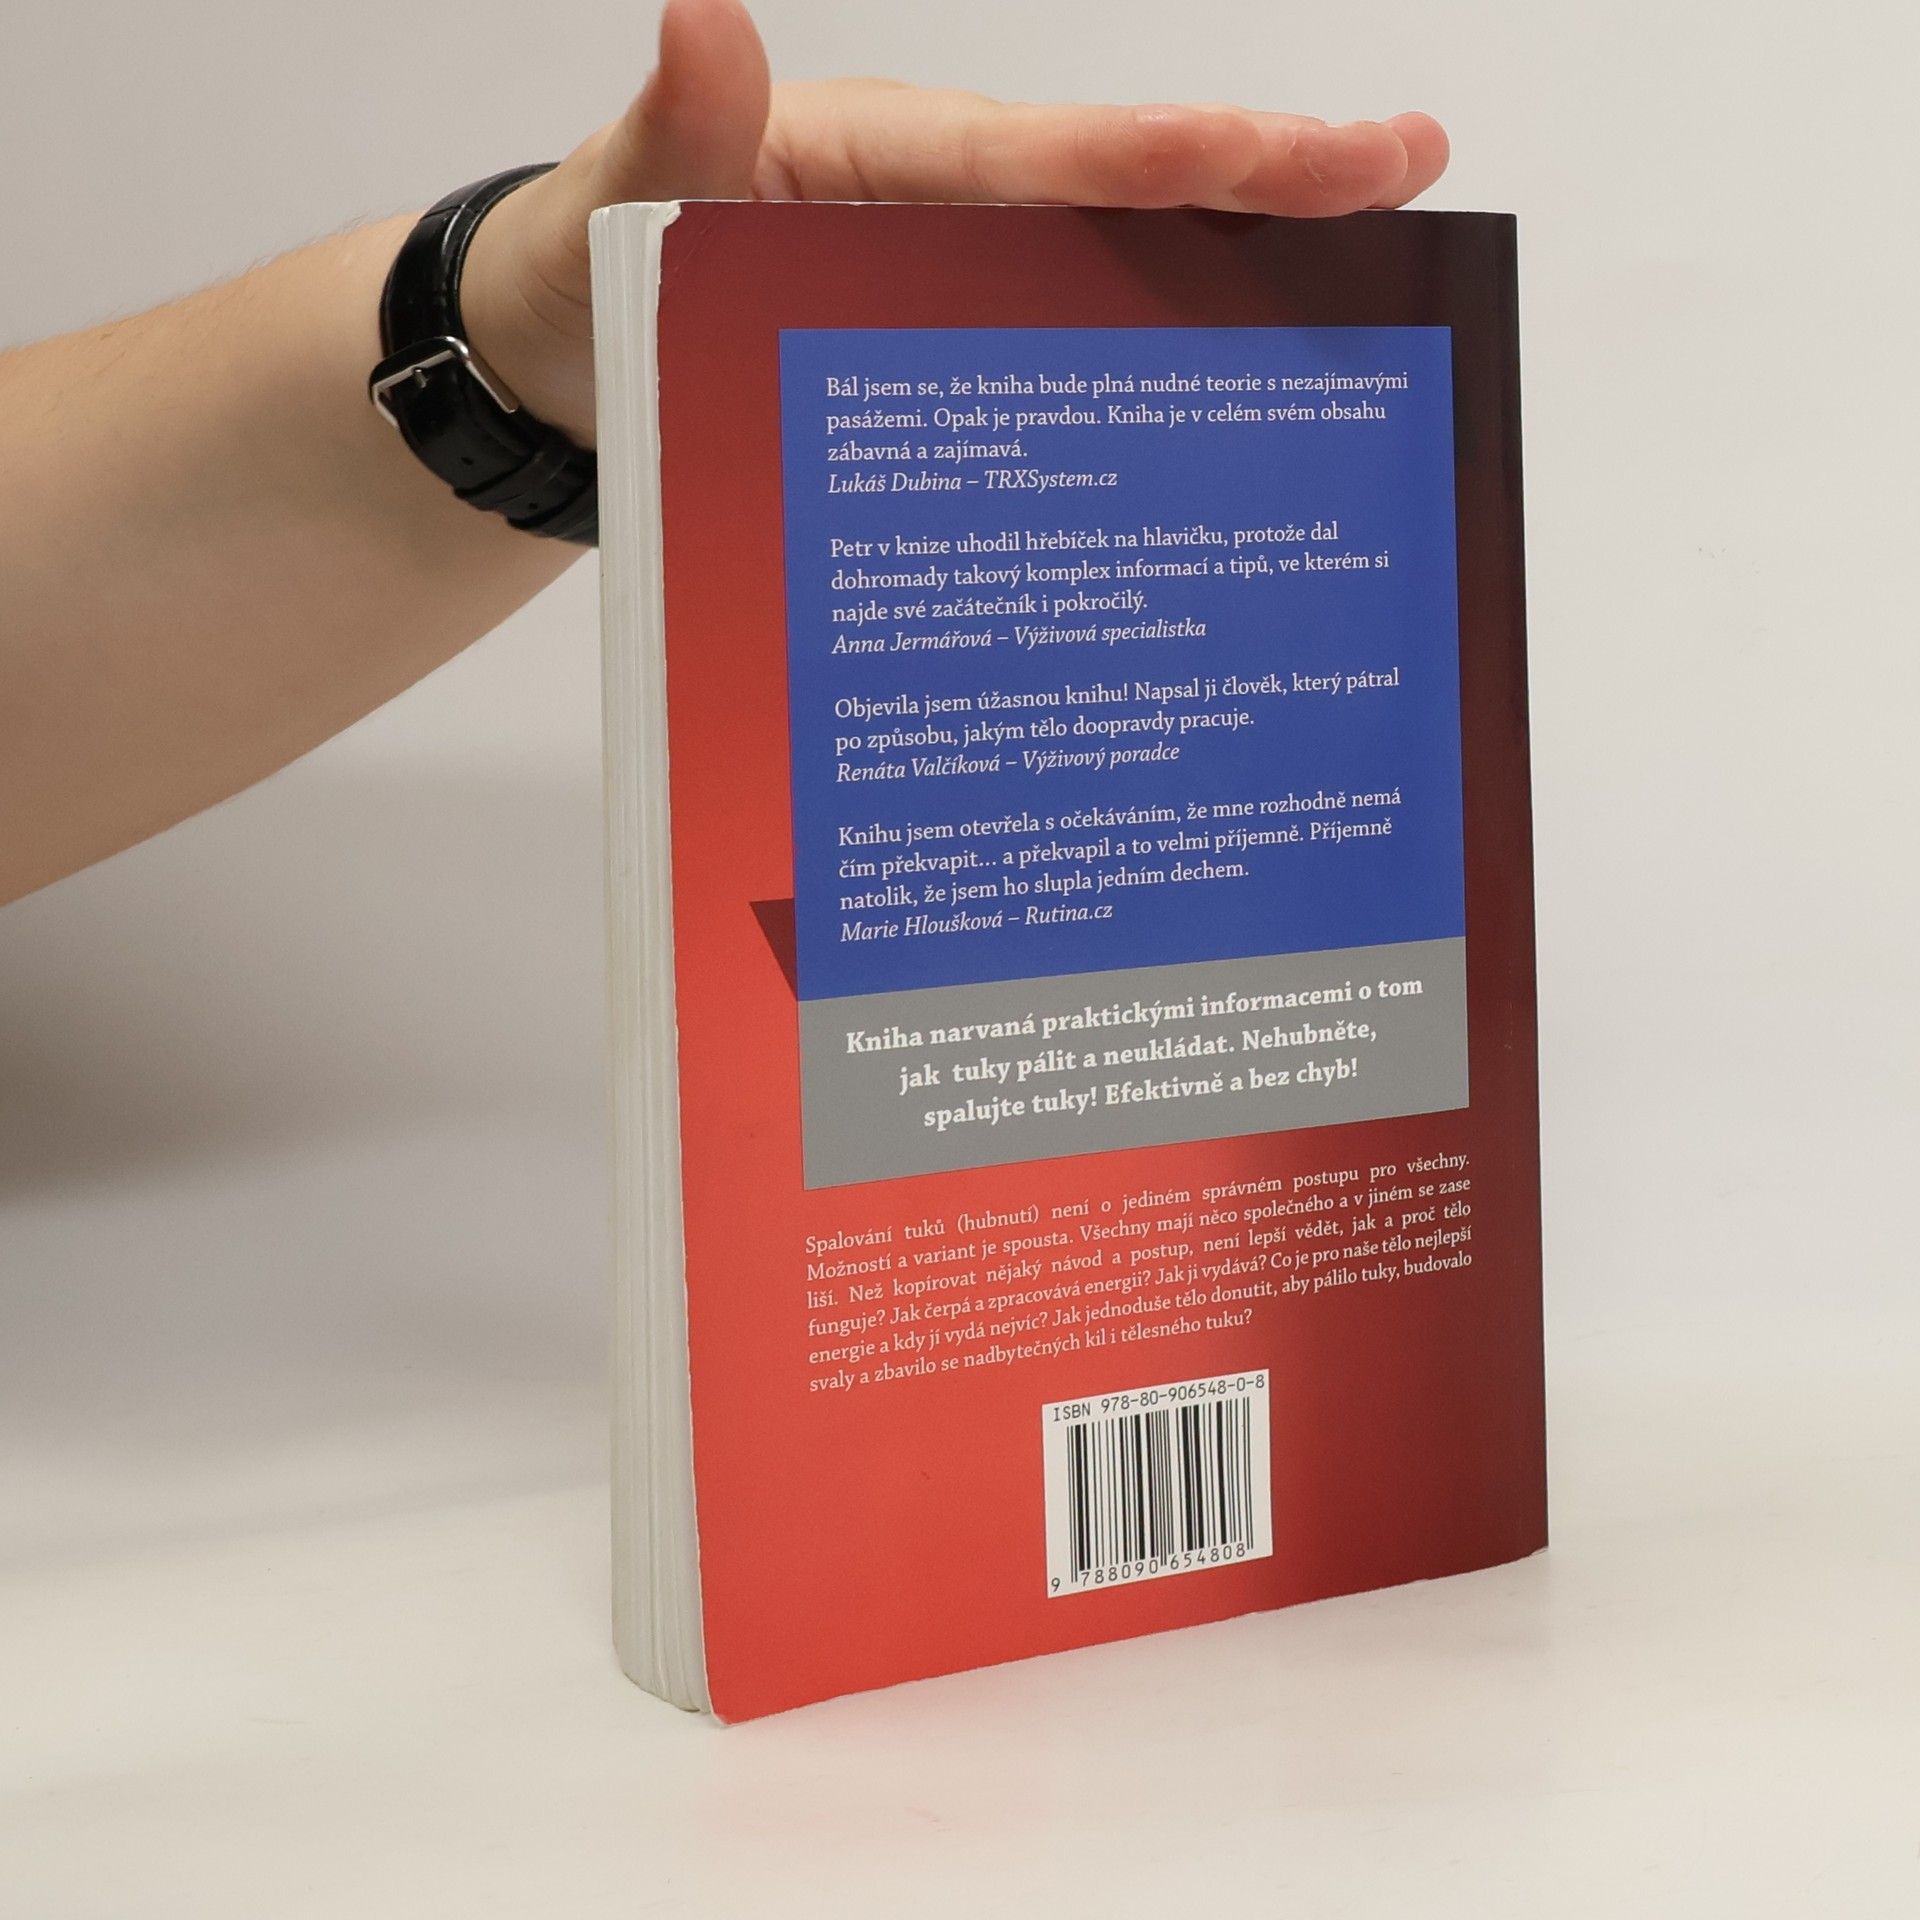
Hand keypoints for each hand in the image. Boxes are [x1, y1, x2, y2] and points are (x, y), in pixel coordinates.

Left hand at [461, 0, 1448, 444]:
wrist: (556, 382)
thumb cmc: (579, 287)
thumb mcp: (605, 217)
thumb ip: (670, 138)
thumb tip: (707, 18)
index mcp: (876, 160)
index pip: (1042, 151)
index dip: (1166, 155)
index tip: (1287, 152)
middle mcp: (935, 210)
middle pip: (1118, 191)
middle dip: (1263, 182)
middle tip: (1408, 165)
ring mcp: (949, 284)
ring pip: (1113, 267)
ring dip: (1238, 271)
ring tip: (1373, 283)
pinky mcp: (945, 356)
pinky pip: (1061, 351)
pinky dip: (1150, 361)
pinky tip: (1231, 403)